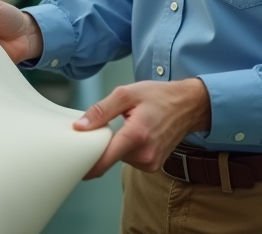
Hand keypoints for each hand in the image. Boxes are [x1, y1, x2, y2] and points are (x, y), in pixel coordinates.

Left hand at [73, 78, 211, 179]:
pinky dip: (128, 149)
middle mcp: (144, 154)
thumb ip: (101, 110)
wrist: (188, 106)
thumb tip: (79, 127)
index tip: (73, 161)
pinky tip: (138, 135)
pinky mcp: (153, 166)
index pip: (103, 160)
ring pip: (119, 159)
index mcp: (136, 135)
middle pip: (109, 158)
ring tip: (130, 126)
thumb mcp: (127, 94)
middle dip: (103, 144)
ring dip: (117, 146)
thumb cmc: (159, 97)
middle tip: (110, 125)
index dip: (85, 163)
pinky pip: (130, 160)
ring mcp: (150, 163)